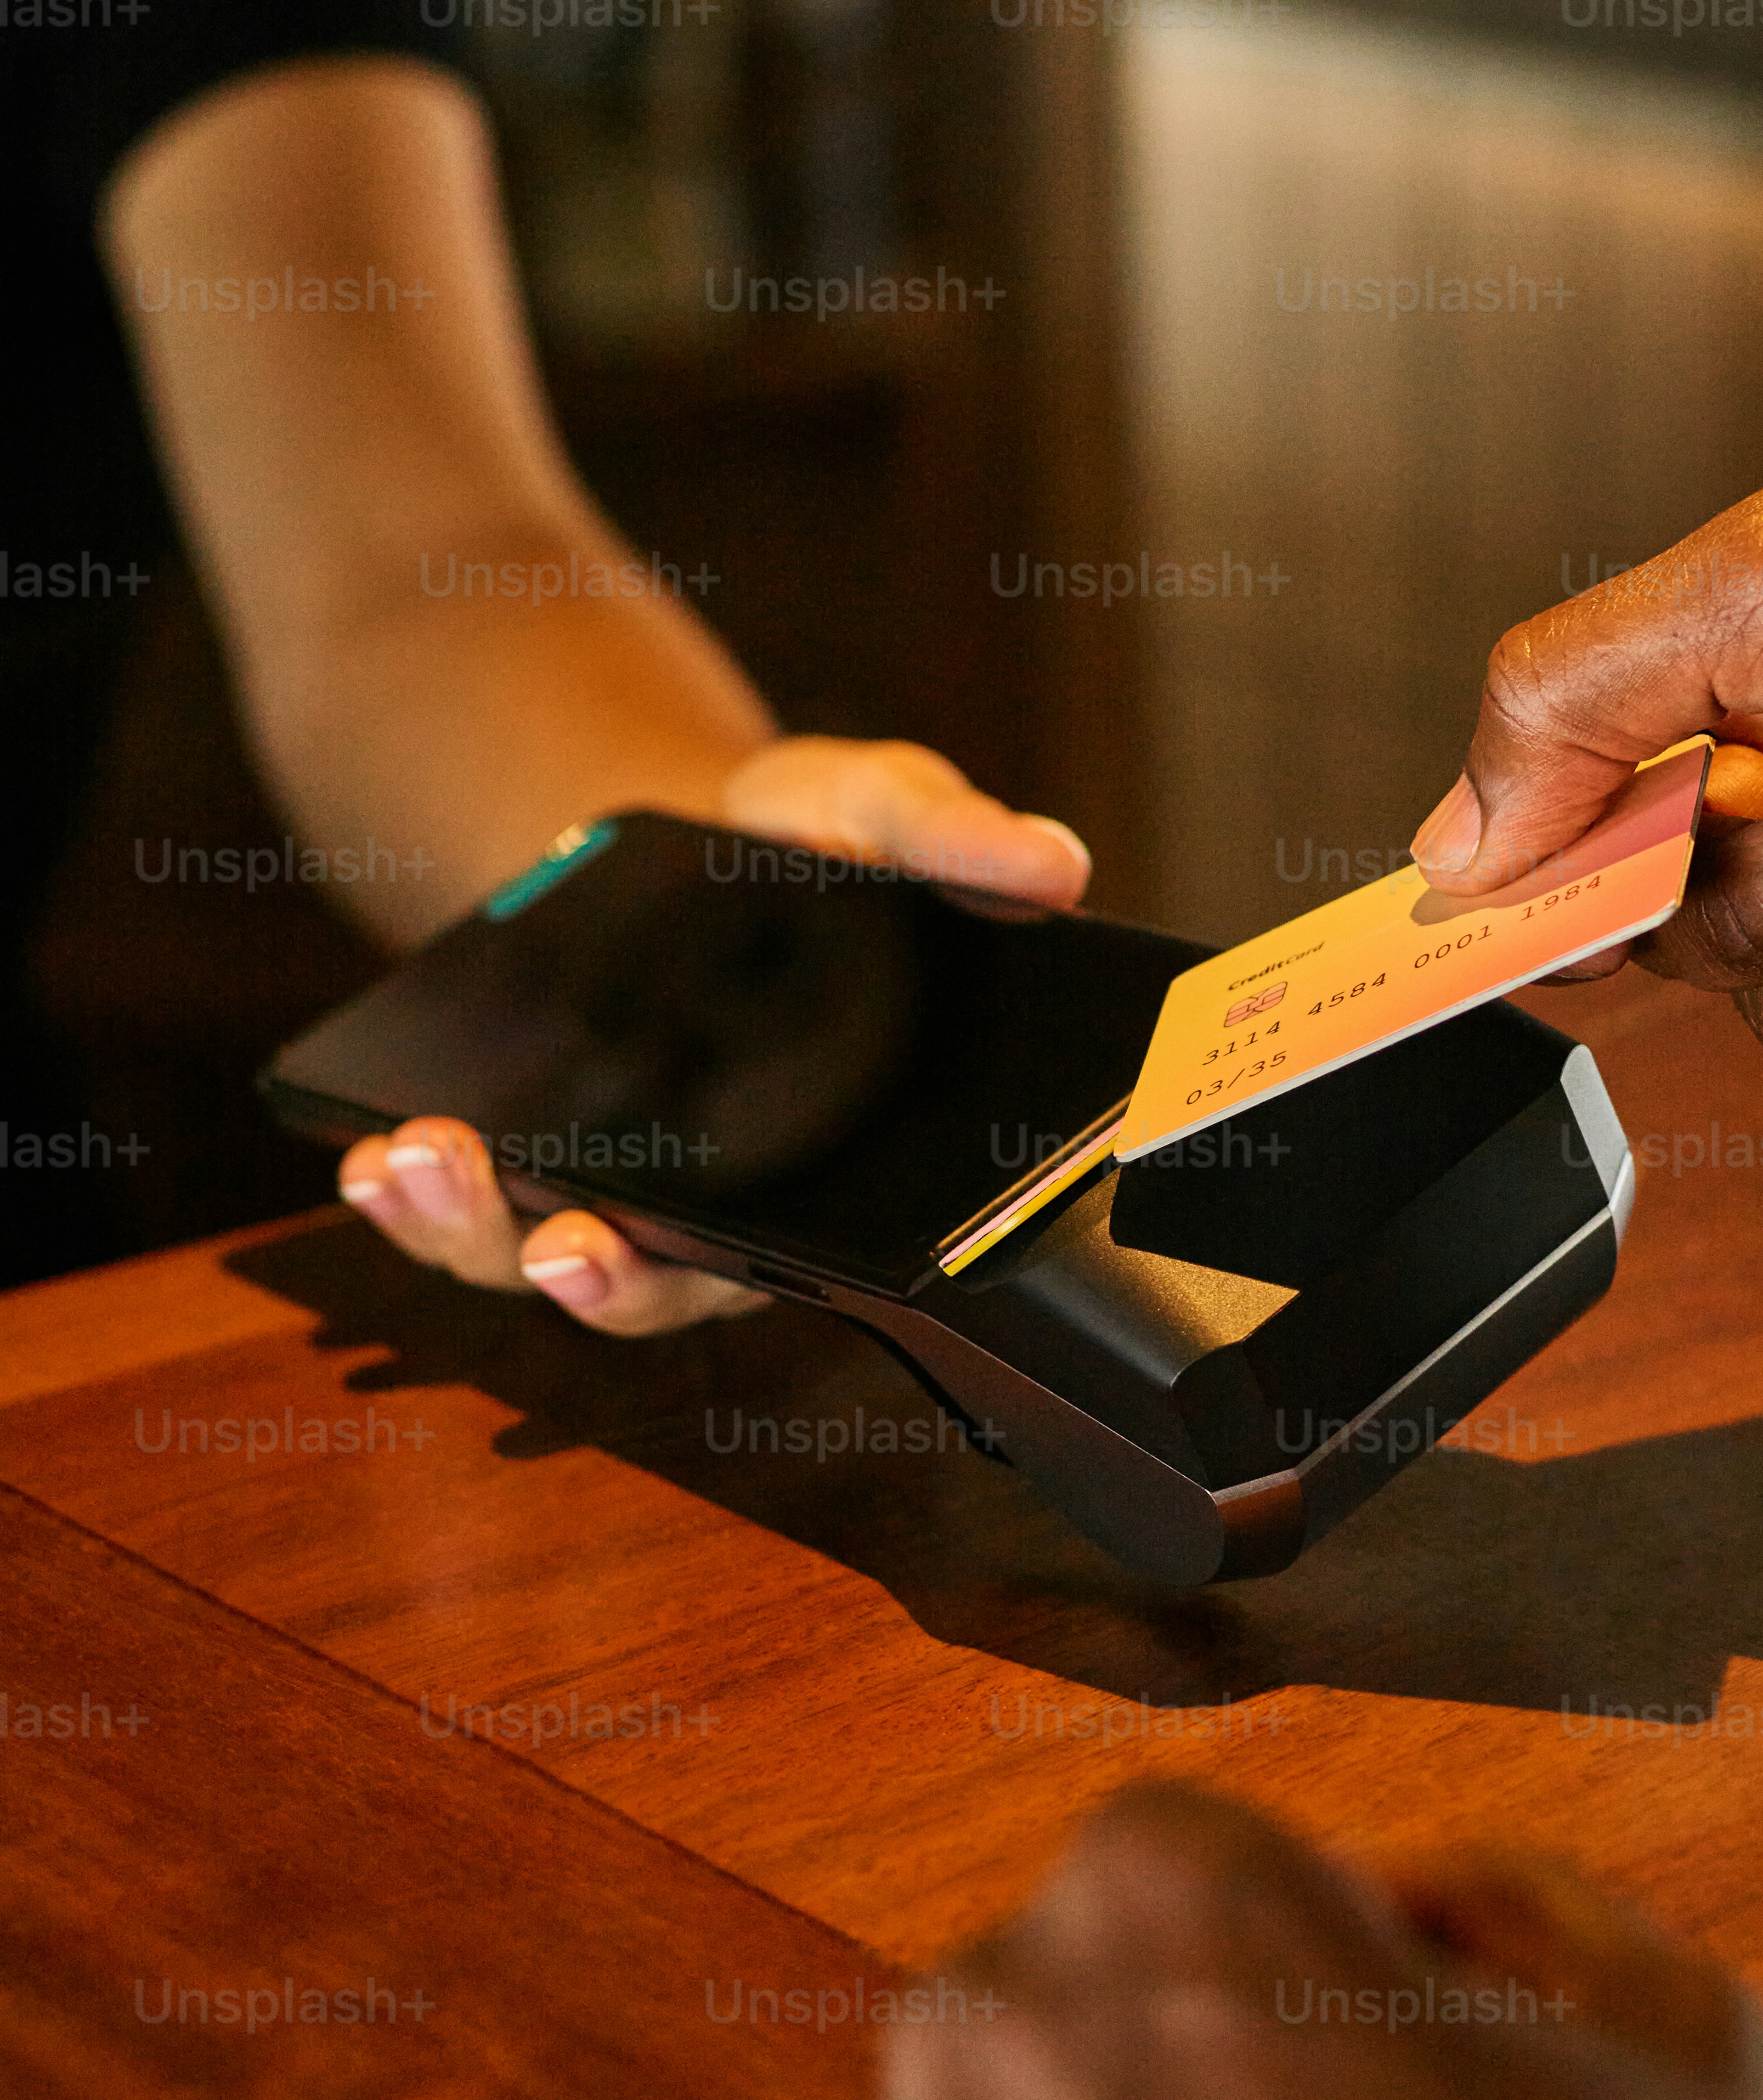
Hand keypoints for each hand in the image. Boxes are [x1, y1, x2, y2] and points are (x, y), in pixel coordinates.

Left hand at [337, 736, 1089, 1332]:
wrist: (682, 821)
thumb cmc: (807, 842)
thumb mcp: (872, 808)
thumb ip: (951, 838)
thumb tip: (1055, 861)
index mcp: (827, 1166)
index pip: (791, 1260)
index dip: (737, 1273)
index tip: (671, 1249)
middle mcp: (717, 1204)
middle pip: (657, 1290)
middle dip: (598, 1280)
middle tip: (560, 1245)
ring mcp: (608, 1186)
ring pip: (539, 1260)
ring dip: (472, 1234)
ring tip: (418, 1163)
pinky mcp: (520, 1153)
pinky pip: (466, 1208)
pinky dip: (410, 1190)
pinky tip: (369, 1148)